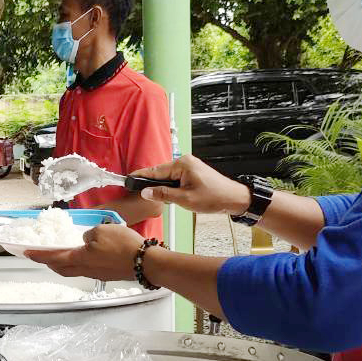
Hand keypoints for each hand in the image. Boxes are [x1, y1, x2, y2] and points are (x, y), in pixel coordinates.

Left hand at [26, 223, 144, 281]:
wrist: (146, 262)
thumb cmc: (123, 245)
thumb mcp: (101, 230)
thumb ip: (88, 234)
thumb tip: (86, 241)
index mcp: (79, 258)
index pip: (52, 257)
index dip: (38, 255)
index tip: (26, 253)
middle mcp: (84, 269)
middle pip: (60, 268)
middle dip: (48, 262)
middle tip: (41, 255)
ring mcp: (95, 273)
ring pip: (72, 270)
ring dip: (62, 264)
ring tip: (59, 255)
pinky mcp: (105, 274)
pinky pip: (85, 269)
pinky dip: (77, 263)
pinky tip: (82, 256)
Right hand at [134, 155, 250, 215]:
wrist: (234, 198)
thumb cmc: (213, 198)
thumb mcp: (185, 199)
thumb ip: (163, 194)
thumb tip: (145, 192)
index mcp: (182, 164)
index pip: (155, 171)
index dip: (140, 177)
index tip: (127, 179)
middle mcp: (184, 161)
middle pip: (160, 173)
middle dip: (152, 184)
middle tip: (139, 194)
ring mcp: (189, 166)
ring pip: (167, 176)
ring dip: (162, 187)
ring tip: (157, 197)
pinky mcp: (192, 171)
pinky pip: (175, 178)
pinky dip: (171, 186)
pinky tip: (170, 195)